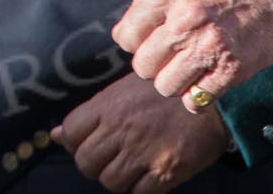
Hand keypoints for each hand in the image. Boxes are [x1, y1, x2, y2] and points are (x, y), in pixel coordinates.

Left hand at [53, 74, 229, 193]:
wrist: (217, 103)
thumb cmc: (169, 92)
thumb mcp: (128, 88)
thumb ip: (93, 111)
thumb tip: (55, 134)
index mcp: (109, 105)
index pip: (70, 132)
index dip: (73, 142)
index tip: (86, 142)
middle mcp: (121, 129)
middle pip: (85, 162)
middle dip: (93, 165)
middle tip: (110, 158)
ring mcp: (142, 152)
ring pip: (109, 182)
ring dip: (117, 178)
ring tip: (131, 166)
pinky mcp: (164, 172)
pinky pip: (139, 193)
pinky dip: (141, 188)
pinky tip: (150, 174)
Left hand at [112, 0, 272, 110]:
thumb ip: (157, 4)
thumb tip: (126, 37)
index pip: (125, 35)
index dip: (135, 43)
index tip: (150, 43)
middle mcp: (186, 18)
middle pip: (143, 66)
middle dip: (155, 66)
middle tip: (173, 57)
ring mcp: (209, 45)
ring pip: (165, 86)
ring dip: (176, 83)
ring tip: (192, 68)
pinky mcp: (231, 69)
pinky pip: (195, 100)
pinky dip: (198, 97)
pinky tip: (207, 81)